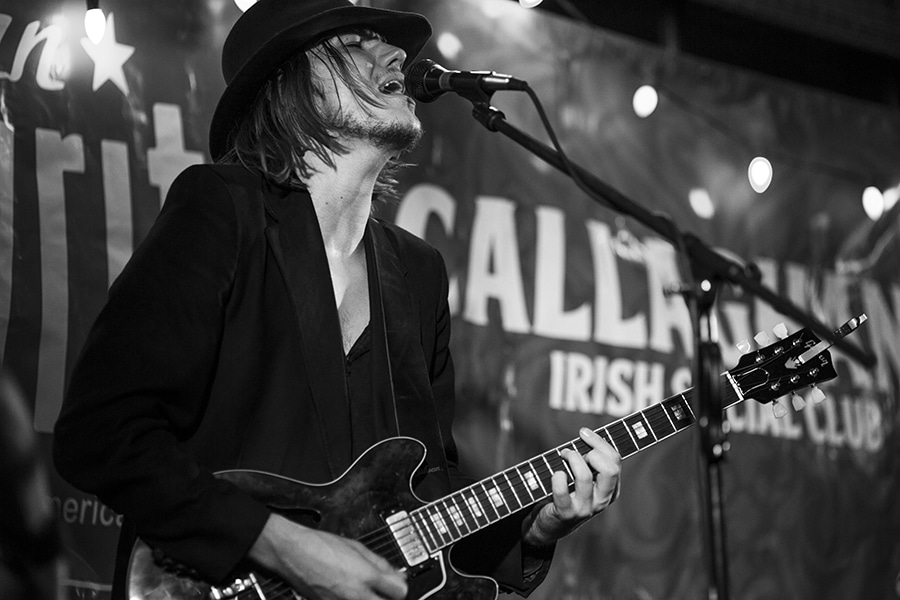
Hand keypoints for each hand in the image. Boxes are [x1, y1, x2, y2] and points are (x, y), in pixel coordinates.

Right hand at [249, 513, 406, 599]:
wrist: (292, 553)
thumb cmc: (320, 545)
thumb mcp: (356, 546)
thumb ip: (380, 563)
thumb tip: (396, 574)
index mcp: (366, 576)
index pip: (400, 592)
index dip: (401, 587)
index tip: (397, 584)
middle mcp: (356, 595)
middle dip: (387, 597)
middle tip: (384, 591)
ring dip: (370, 598)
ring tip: (363, 590)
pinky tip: (349, 593)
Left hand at [525, 427, 619, 545]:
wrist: (550, 525)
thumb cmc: (567, 493)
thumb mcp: (583, 479)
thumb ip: (589, 460)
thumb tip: (586, 434)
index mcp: (611, 489)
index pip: (615, 460)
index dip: (599, 442)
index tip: (584, 432)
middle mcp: (602, 500)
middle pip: (610, 469)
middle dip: (592, 452)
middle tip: (576, 451)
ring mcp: (585, 508)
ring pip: (584, 477)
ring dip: (572, 459)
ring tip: (563, 455)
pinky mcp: (566, 514)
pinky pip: (562, 492)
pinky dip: (557, 478)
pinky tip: (556, 474)